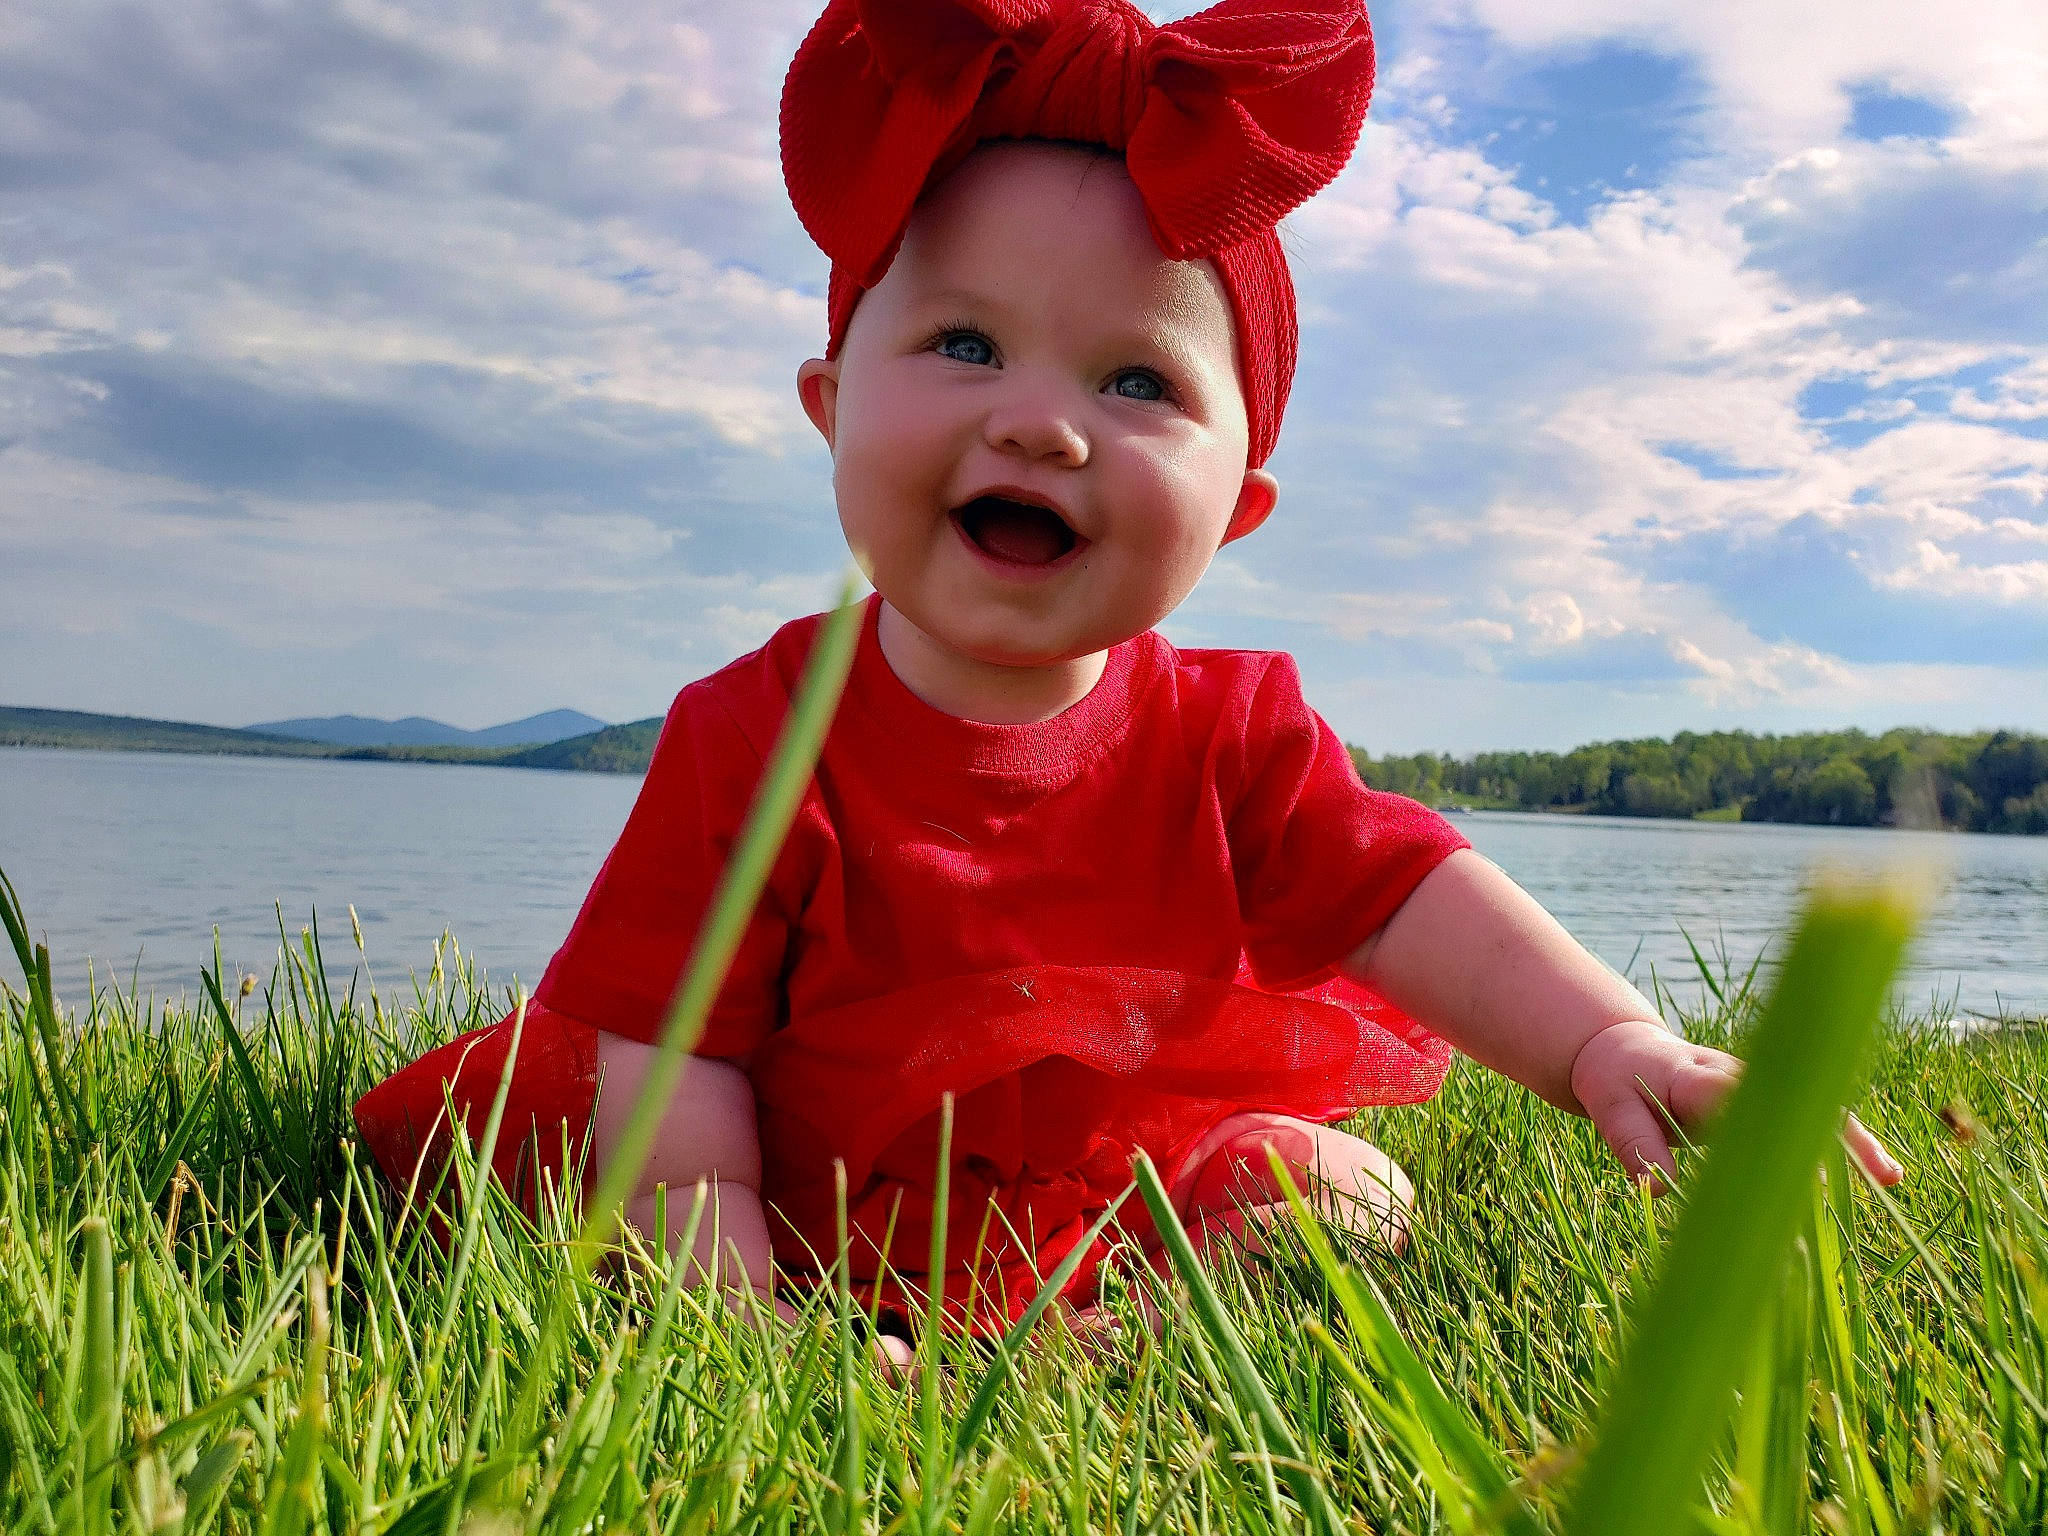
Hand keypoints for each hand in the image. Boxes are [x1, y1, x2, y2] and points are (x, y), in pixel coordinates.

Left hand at [1567, 1019, 1902, 1190]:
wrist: (1626, 1051)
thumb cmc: (1617, 1081)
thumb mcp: (1610, 1106)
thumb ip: (1632, 1142)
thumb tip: (1656, 1187)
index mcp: (1697, 1075)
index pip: (1738, 1097)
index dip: (1772, 1125)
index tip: (1796, 1163)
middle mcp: (1738, 1075)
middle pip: (1794, 1098)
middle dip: (1831, 1134)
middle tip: (1874, 1173)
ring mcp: (1759, 1086)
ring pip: (1814, 1107)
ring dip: (1851, 1141)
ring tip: (1890, 1177)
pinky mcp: (1768, 1100)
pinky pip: (1811, 1119)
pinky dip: (1843, 1145)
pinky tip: (1881, 1174)